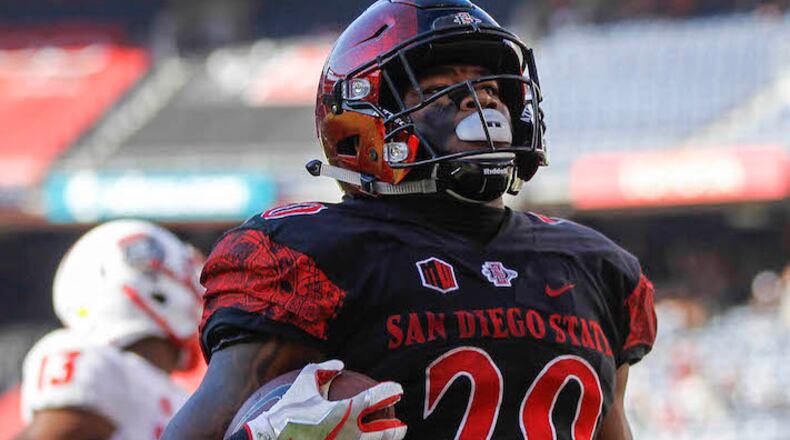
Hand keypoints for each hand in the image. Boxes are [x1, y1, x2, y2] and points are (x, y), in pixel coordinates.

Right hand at [242, 360, 406, 439]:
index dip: (389, 391)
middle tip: (400, 424)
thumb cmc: (288, 410)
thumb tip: (340, 365)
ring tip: (390, 438)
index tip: (397, 388)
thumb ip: (323, 370)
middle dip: (395, 429)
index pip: (374, 399)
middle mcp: (349, 432)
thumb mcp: (304, 382)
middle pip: (383, 432)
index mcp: (344, 411)